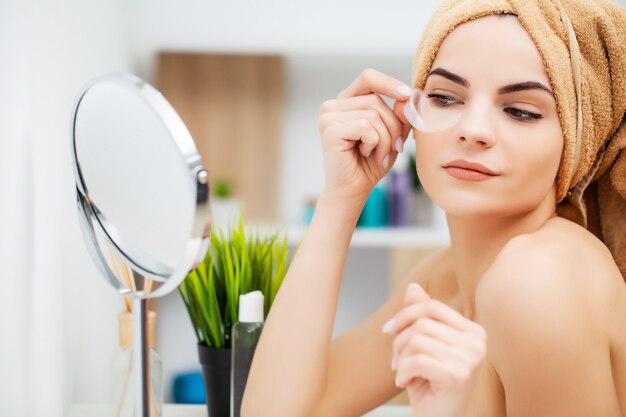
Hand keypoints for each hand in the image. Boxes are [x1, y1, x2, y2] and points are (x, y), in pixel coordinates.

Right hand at [317, 68, 412, 202]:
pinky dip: (374, 143)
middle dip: (394, 125)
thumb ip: (400, 115)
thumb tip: (407, 97)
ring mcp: (328, 116)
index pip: (368, 78)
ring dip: (385, 139)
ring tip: (379, 155)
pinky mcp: (330, 129)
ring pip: (373, 114)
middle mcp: (333, 106)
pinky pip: (366, 127)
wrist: (352, 191)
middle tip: (395, 148)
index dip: (390, 83)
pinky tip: (366, 154)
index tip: (408, 95)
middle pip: (376, 100)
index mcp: (346, 102)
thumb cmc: (369, 164)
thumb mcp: (392, 135)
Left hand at [383, 283, 486, 416]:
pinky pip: (416, 359)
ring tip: (403, 373)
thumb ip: (421, 317)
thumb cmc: (429, 385)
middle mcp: (478, 342)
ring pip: (417, 339)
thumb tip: (414, 287)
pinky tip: (405, 383)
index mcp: (474, 331)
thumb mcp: (422, 346)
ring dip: (400, 358)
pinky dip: (403, 371)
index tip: (388, 330)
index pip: (432, 306)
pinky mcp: (458, 375)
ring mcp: (471, 359)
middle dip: (399, 340)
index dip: (405, 315)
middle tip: (395, 361)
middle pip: (422, 322)